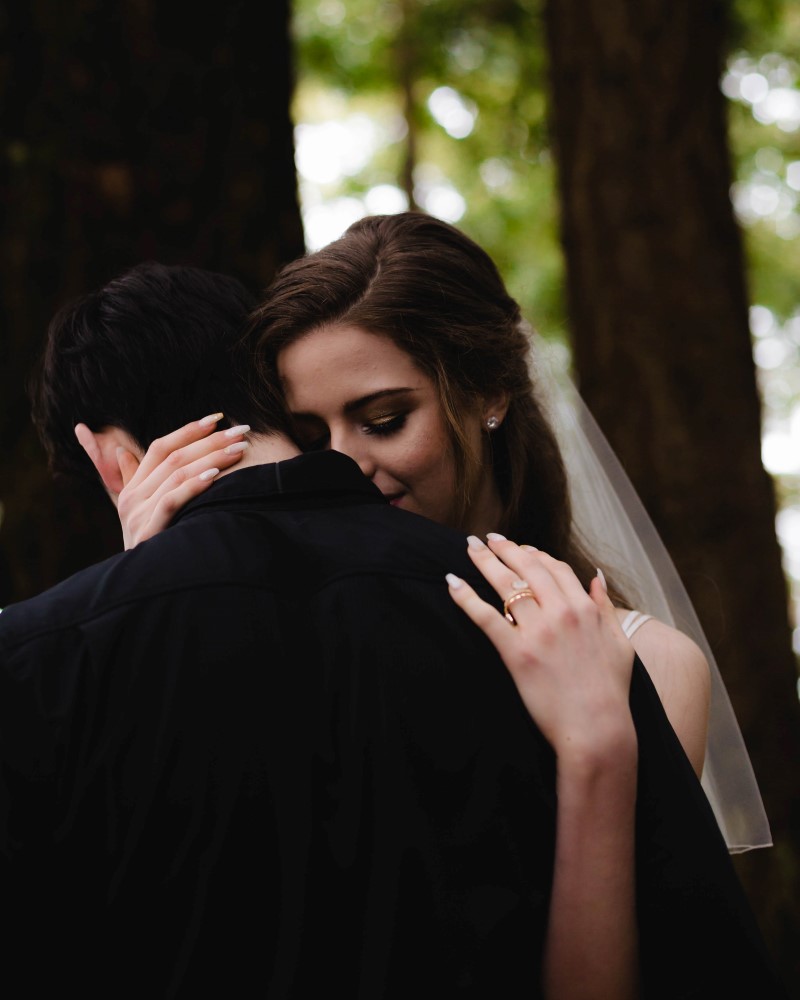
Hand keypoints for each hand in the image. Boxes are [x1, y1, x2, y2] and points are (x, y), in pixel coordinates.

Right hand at [77, 415, 249, 548]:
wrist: (140, 586)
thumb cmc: (153, 547)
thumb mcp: (142, 513)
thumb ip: (135, 482)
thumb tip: (122, 452)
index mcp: (132, 488)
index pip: (160, 447)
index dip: (189, 431)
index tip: (218, 418)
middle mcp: (132, 497)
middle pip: (173, 457)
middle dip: (210, 441)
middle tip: (241, 431)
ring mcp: (138, 514)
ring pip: (176, 474)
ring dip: (211, 458)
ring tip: (239, 449)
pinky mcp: (148, 531)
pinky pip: (172, 500)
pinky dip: (194, 485)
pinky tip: (215, 475)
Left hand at [447, 535, 635, 761]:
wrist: (598, 729)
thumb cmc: (610, 690)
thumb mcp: (620, 643)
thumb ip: (606, 607)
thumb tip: (596, 577)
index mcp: (585, 609)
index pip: (555, 568)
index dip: (535, 554)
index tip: (520, 548)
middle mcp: (562, 613)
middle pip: (527, 569)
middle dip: (505, 549)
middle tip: (487, 539)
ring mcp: (538, 632)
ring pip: (506, 585)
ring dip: (485, 562)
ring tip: (470, 549)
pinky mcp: (517, 653)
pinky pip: (486, 617)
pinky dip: (466, 597)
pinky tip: (453, 582)